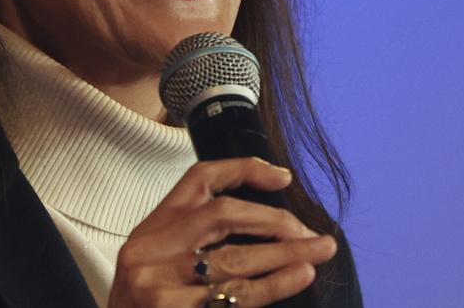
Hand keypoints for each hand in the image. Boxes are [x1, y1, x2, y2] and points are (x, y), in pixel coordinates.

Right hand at [107, 157, 336, 307]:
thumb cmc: (146, 304)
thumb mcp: (157, 259)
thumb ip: (192, 238)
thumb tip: (266, 223)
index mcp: (151, 228)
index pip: (199, 179)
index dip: (245, 170)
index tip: (284, 178)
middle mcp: (152, 251)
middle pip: (224, 216)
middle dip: (276, 221)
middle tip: (313, 233)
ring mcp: (160, 286)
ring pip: (236, 261)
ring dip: (284, 257)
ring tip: (318, 253)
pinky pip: (233, 299)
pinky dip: (270, 288)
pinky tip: (295, 279)